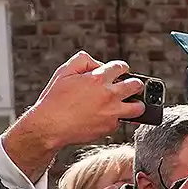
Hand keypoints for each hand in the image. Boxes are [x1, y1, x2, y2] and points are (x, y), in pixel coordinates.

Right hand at [28, 53, 145, 147]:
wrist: (50, 126)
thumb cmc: (54, 99)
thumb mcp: (64, 72)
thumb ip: (83, 61)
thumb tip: (99, 64)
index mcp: (98, 78)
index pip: (121, 67)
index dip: (122, 68)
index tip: (122, 71)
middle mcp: (109, 94)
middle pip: (136, 85)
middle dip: (136, 84)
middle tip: (132, 86)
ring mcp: (112, 112)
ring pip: (138, 108)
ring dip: (137, 104)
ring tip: (131, 104)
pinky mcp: (110, 127)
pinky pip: (121, 122)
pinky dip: (117, 119)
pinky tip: (107, 117)